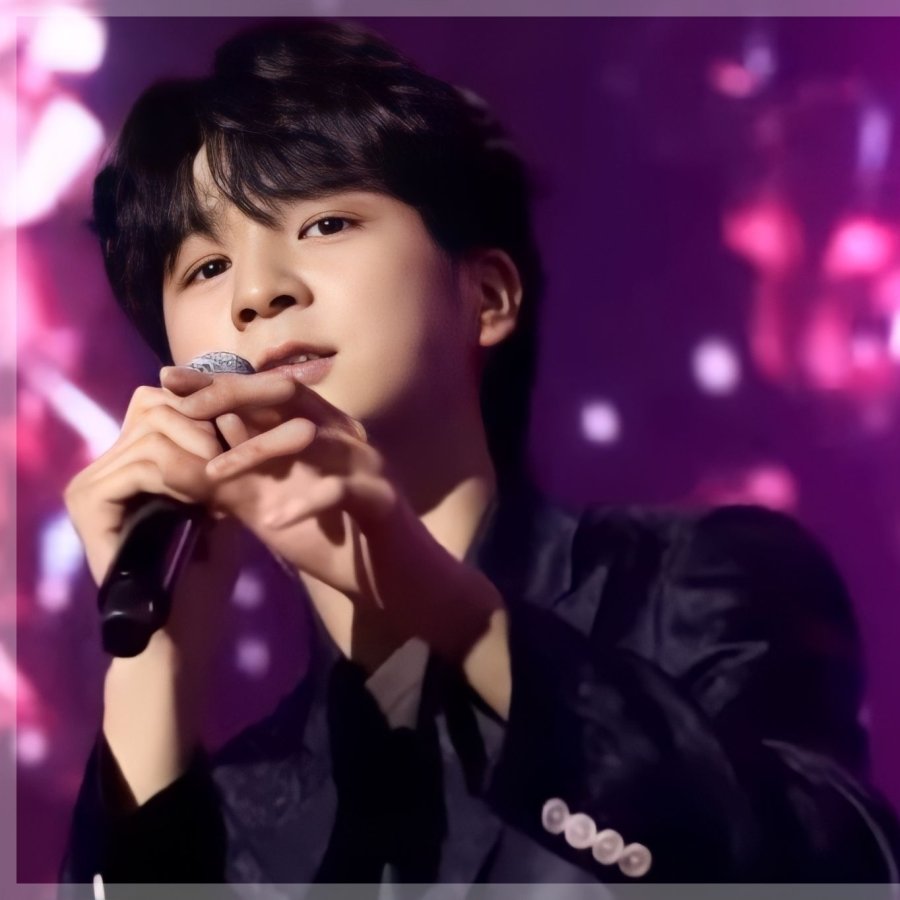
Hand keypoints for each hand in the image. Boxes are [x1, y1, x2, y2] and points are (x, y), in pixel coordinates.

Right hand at [63, 378, 242, 664]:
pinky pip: (140, 464)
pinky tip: (202, 498)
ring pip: (153, 428)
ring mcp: (91, 482)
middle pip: (156, 403)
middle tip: (235, 461)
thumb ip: (219, 454)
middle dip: (206, 425)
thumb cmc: (209, 570)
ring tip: (223, 484)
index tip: (248, 433)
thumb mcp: (222, 500)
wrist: (185, 631)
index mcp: (132, 461)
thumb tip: (235, 404)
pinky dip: (180, 474)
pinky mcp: (87, 503)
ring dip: (200, 450)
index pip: (163, 399)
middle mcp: (105, 464)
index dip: (208, 407)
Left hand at [163, 365, 503, 660]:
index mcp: (316, 429)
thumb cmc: (330, 539)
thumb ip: (228, 483)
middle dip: (233, 394)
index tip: (167, 379)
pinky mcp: (382, 499)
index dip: (216, 381)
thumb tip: (168, 460)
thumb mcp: (267, 509)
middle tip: (186, 408)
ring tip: (216, 477)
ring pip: (312, 435)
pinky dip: (306, 503)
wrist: (392, 583)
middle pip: (287, 393)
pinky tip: (277, 521)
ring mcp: (366, 464)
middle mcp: (342, 434)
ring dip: (258, 452)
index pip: (263, 390)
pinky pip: (342, 490)